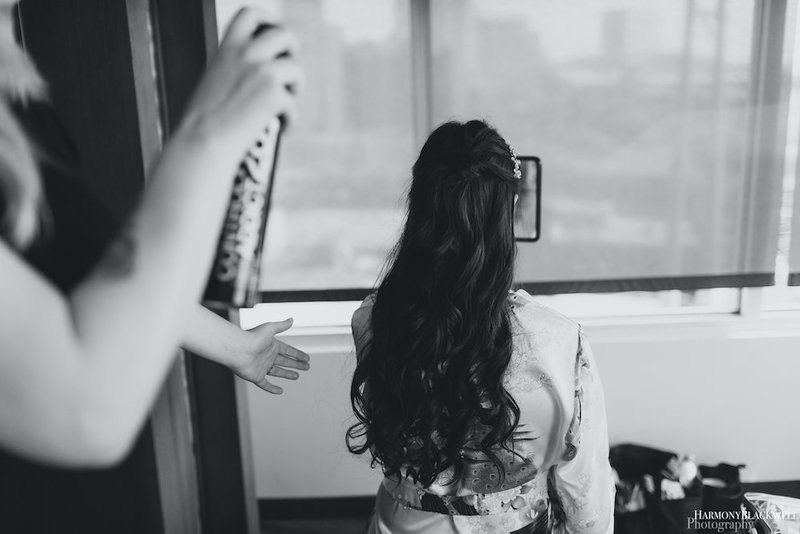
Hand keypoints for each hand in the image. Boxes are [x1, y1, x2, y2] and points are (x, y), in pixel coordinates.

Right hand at [176, 7, 302, 156]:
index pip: (250, 15)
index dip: (269, 21)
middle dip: (293, 51)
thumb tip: (260, 74)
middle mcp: (245, 54)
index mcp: (226, 48)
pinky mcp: (274, 94)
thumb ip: (235, 69)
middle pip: (284, 34)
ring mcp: (262, 72)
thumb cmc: (203, 123)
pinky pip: (293, 104)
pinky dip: (289, 119)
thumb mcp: (214, 82)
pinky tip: (280, 128)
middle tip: (289, 71)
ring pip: (296, 68)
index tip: (274, 35)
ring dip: (296, 87)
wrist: (202, 143)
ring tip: (286, 104)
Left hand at [231, 318, 309, 393]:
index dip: (298, 354)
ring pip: (278, 372)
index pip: (288, 350)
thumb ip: (281, 325)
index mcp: (272, 346)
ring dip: (288, 374)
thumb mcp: (270, 328)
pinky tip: (280, 391)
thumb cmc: (252, 337)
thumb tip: (291, 319)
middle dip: (296, 364)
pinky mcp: (256, 376)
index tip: (307, 358)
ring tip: (297, 376)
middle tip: (307, 367)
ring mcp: (262, 367)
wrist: (237, 349)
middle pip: (285, 361)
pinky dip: (272, 389)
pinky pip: (265, 384)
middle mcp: (267, 356)